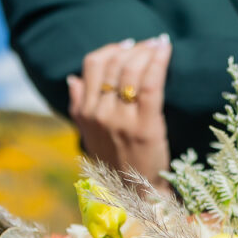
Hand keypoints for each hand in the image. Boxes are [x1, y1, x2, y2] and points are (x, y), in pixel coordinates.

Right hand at [67, 35, 172, 191]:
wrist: (135, 194)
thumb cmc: (117, 163)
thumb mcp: (90, 136)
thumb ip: (79, 106)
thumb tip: (73, 79)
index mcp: (85, 113)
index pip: (92, 66)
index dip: (111, 49)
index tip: (127, 45)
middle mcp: (99, 114)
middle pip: (114, 64)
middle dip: (133, 48)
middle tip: (149, 43)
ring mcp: (121, 120)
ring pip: (131, 71)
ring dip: (146, 51)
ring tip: (158, 43)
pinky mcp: (145, 125)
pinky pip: (150, 83)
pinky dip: (158, 61)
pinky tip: (165, 50)